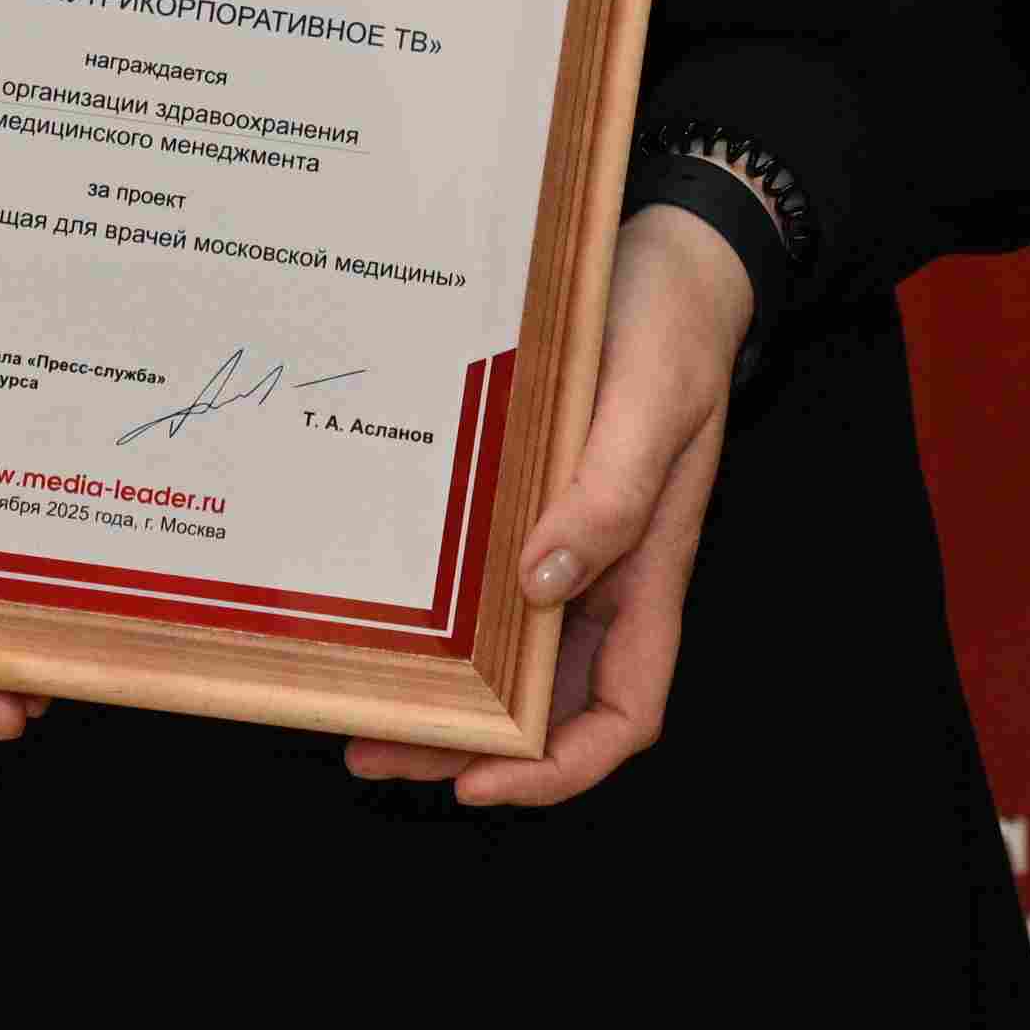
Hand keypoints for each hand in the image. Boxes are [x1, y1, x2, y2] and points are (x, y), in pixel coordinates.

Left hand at [347, 200, 748, 809]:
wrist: (669, 248)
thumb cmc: (671, 320)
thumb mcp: (652, 399)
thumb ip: (610, 492)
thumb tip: (545, 584)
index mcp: (649, 569)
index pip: (622, 711)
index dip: (559, 768)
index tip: (481, 781)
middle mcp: (604, 570)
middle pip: (543, 700)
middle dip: (467, 744)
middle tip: (372, 748)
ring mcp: (562, 535)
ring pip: (504, 649)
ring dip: (442, 688)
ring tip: (358, 706)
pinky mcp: (526, 495)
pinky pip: (482, 578)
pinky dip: (441, 612)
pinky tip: (386, 609)